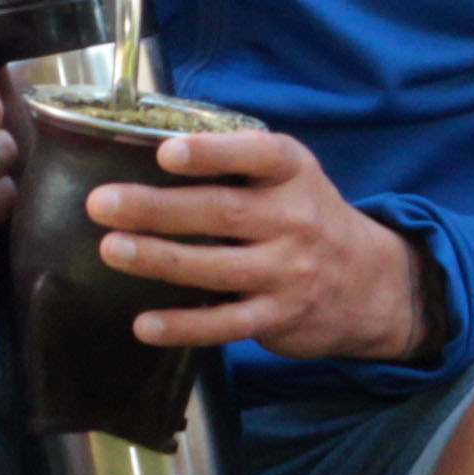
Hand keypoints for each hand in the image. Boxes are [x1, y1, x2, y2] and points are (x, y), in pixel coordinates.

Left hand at [85, 124, 433, 361]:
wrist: (372, 284)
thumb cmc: (309, 218)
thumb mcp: (292, 178)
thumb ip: (239, 163)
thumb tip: (148, 147)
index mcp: (294, 173)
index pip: (257, 155)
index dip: (211, 154)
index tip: (166, 153)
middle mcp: (295, 219)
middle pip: (222, 212)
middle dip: (156, 208)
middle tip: (102, 203)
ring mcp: (289, 272)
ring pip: (217, 267)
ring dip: (159, 260)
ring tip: (111, 249)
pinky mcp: (280, 317)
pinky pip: (226, 324)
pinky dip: (184, 326)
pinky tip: (145, 325)